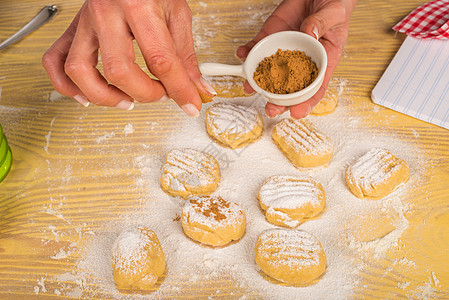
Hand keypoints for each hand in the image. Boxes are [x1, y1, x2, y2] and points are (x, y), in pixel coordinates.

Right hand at [42, 0, 215, 115]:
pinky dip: (67, 85)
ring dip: (104, 96)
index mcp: (139, 6)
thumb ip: (186, 55)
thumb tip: (197, 88)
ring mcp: (85, 22)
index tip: (190, 104)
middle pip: (119, 70)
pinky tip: (88, 95)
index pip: (161, 60)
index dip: (179, 89)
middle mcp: (107, 13)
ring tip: (126, 101)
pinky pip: (55, 60)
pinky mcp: (74, 28)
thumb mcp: (177, 13)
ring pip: (80, 70)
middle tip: (162, 94)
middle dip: (145, 93)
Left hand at [237, 0, 356, 118]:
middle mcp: (300, 61)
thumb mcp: (334, 14)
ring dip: (257, 82)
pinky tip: (242, 55)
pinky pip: (257, 48)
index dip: (307, 102)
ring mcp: (283, 51)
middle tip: (270, 109)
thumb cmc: (333, 6)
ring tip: (249, 87)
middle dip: (278, 100)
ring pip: (269, 72)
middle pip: (289, 87)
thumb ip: (322, 24)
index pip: (315, 87)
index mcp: (322, 60)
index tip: (297, 113)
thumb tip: (309, 34)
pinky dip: (247, 53)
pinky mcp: (270, 38)